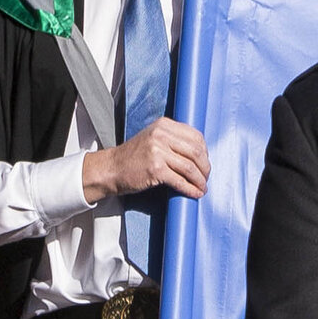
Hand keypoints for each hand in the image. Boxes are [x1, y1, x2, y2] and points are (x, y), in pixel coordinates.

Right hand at [82, 114, 208, 203]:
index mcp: (164, 125)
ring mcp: (157, 151)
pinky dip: (190, 189)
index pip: (196, 137)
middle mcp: (161, 135)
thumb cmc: (135, 156)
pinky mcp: (155, 169)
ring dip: (200, 181)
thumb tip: (202, 154)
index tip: (204, 163)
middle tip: (205, 178)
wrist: (111, 168)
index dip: (205, 152)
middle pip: (196, 152)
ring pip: (190, 167)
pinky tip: (195, 193)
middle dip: (205, 168)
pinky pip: (180, 181)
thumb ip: (175, 140)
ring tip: (201, 187)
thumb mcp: (155, 138)